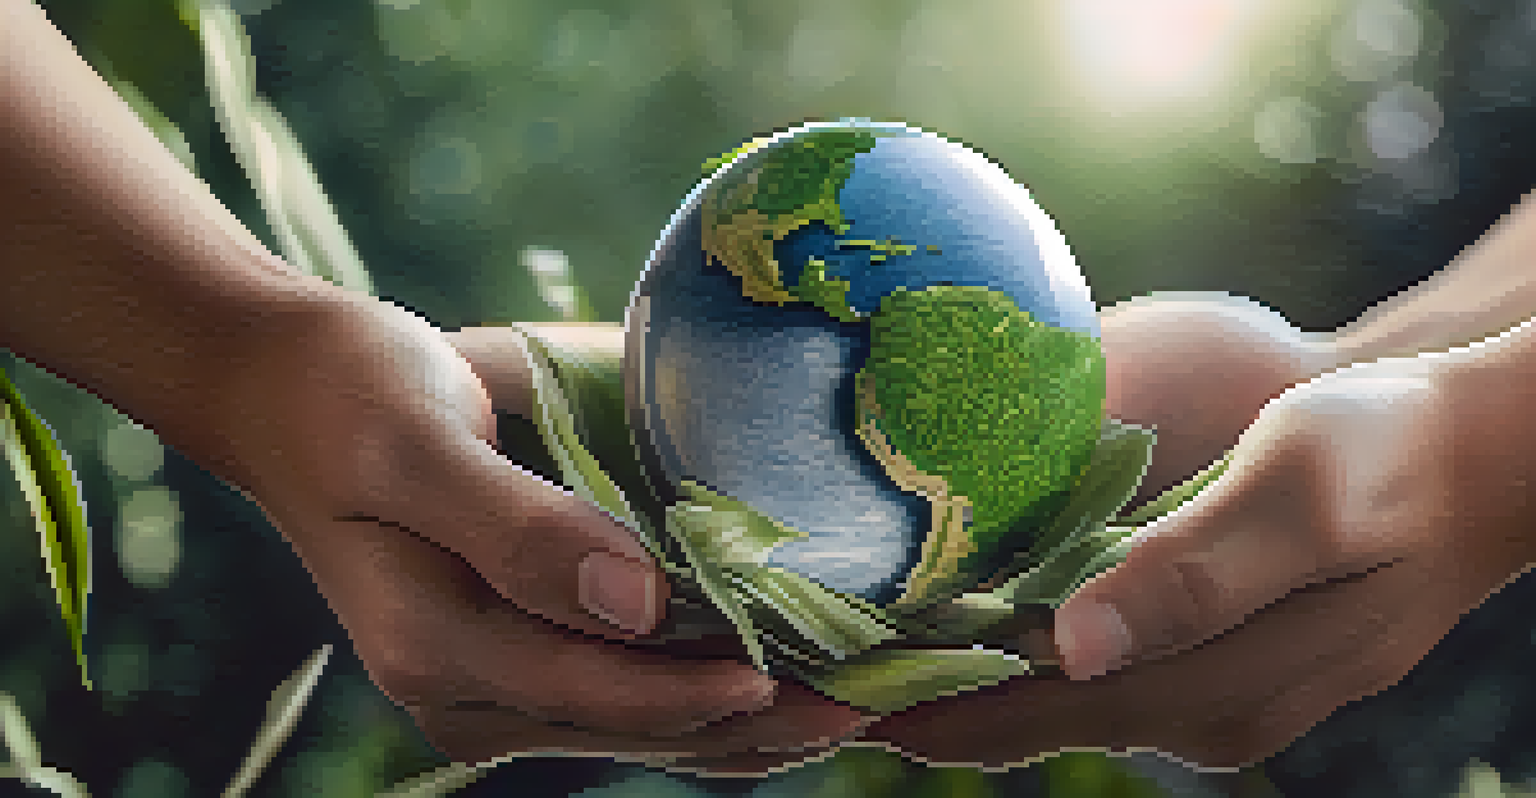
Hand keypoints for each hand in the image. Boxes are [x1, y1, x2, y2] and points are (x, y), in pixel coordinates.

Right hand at [196, 288, 864, 767]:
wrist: (291, 395)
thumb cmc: (350, 399)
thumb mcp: (417, 446)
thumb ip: (519, 527)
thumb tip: (638, 602)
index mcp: (436, 648)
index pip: (599, 694)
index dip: (702, 696)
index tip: (804, 682)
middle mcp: (464, 691)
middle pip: (636, 728)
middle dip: (754, 722)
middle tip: (878, 703)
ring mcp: (491, 683)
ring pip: (640, 726)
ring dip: (744, 721)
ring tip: (860, 701)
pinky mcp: (516, 657)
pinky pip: (625, 696)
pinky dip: (704, 695)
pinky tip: (784, 677)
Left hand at [864, 293, 1535, 769]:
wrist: (1479, 459)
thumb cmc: (1395, 456)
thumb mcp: (1302, 497)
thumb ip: (1196, 574)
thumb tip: (1077, 649)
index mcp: (1206, 686)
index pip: (1022, 720)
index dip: (913, 714)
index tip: (811, 695)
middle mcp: (1196, 711)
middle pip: (1020, 722)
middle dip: (910, 704)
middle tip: (798, 667)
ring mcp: (1204, 690)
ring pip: (1045, 698)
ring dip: (950, 676)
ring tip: (846, 639)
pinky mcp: (1209, 655)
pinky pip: (1082, 667)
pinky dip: (1008, 647)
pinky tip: (955, 607)